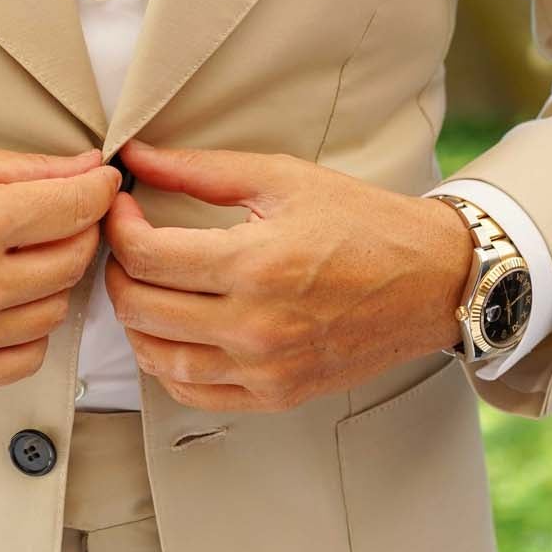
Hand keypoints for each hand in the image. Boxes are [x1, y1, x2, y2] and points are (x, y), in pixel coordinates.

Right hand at [0, 140, 121, 394]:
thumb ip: (24, 168)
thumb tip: (89, 169)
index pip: (78, 208)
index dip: (99, 190)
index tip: (100, 185)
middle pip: (75, 260)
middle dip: (76, 231)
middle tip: (53, 217)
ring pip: (56, 310)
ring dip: (49, 282)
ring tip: (13, 258)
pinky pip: (26, 357)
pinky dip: (24, 329)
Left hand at [102, 137, 475, 412]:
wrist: (434, 281)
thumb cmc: (365, 224)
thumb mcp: (283, 179)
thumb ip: (201, 170)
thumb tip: (136, 157)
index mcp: (256, 265)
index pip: (146, 256)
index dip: (117, 226)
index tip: (122, 206)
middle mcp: (257, 326)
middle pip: (140, 308)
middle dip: (117, 269)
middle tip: (126, 243)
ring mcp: (265, 369)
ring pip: (157, 358)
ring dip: (134, 321)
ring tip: (143, 286)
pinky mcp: (276, 395)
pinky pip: (193, 393)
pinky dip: (166, 365)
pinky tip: (170, 333)